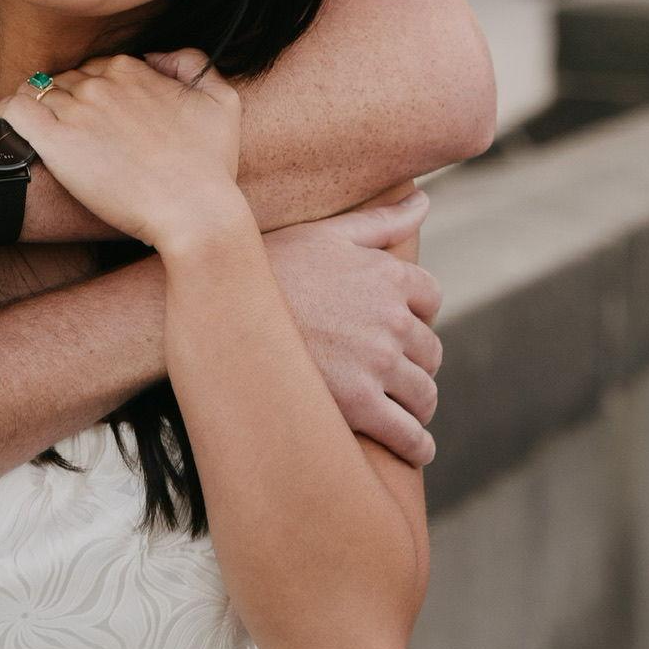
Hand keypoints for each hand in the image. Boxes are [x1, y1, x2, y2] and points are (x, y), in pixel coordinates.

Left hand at [0, 49, 244, 253]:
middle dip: (69, 101)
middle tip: (79, 136)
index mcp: (133, 70)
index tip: (101, 121)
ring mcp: (76, 110)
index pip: (97, 69)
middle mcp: (102, 83)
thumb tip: (156, 56)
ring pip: (37, 91)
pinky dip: (10, 114)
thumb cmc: (210, 165)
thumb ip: (193, 63)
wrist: (194, 210)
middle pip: (66, 80)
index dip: (96, 93)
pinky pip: (13, 109)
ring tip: (47, 137)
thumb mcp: (222, 100)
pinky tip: (18, 132)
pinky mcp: (55, 141)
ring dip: (39, 109)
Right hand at [264, 189, 444, 466]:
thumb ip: (381, 219)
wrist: (218, 306)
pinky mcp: (358, 405)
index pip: (430, 300)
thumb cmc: (267, 264)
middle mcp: (391, 319)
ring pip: (423, 394)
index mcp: (389, 275)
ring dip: (418, 404)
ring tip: (404, 412)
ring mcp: (376, 363)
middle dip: (416, 362)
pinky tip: (415, 449)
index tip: (397, 327)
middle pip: (430, 350)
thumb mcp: (326, 233)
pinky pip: (407, 434)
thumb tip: (423, 199)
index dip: (415, 314)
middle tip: (391, 373)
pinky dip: (417, 446)